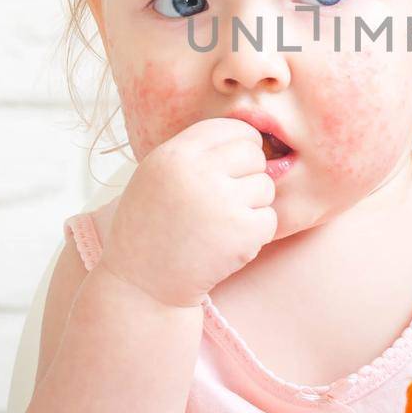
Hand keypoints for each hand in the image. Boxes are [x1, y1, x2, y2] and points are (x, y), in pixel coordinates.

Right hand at [100, 118, 277, 308]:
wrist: (142, 284)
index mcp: (175, 154)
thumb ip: (196, 153)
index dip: (240, 144)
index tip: (234, 164)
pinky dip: (256, 231)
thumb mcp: (157, 175)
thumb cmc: (150, 227)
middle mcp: (198, 173)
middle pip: (254, 153)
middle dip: (248, 173)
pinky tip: (228, 242)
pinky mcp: (242, 233)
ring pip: (266, 185)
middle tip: (228, 197)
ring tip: (221, 222)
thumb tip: (251, 137)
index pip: (231, 127)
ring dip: (252, 204)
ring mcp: (222, 203)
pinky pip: (269, 218)